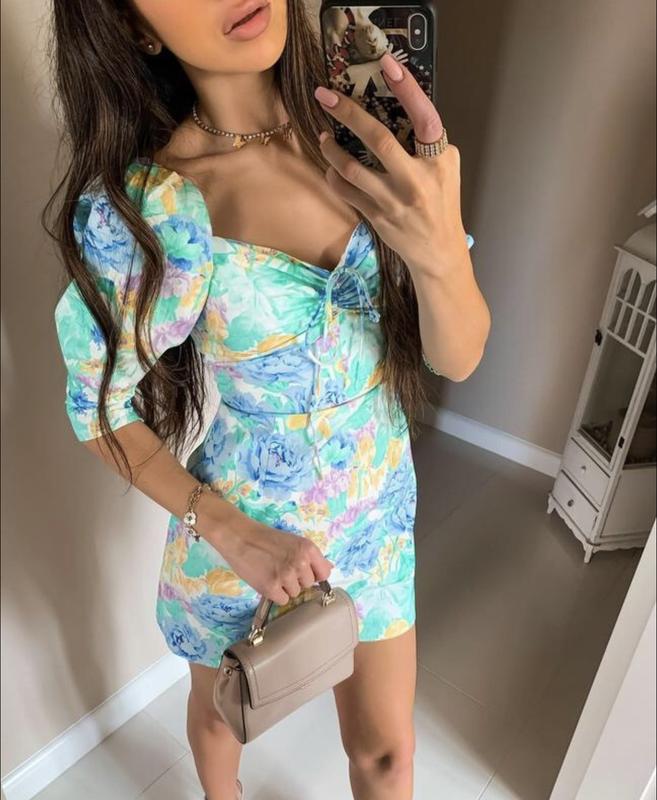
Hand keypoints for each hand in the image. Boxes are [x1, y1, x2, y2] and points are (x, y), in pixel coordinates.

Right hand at [212, 517, 334, 605]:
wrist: (239, 537)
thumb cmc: (265, 538)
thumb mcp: (293, 541)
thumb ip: (310, 556)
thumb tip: (328, 569)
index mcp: (308, 548)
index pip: (325, 573)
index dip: (315, 575)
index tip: (305, 574)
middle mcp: (300, 562)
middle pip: (309, 584)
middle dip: (297, 580)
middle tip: (281, 568)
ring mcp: (286, 576)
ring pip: (295, 593)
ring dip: (285, 587)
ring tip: (271, 572)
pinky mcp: (271, 587)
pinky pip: (282, 600)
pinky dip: (274, 594)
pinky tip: (266, 580)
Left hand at [314, 52, 469, 278]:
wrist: (438, 251)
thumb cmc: (442, 202)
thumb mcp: (447, 168)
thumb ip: (428, 142)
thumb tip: (399, 109)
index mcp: (438, 160)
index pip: (425, 117)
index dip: (408, 90)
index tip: (387, 64)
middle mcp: (416, 180)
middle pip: (378, 140)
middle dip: (348, 113)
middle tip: (325, 96)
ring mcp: (393, 201)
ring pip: (352, 168)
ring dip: (331, 149)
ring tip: (323, 136)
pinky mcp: (376, 216)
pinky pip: (346, 191)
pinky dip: (333, 176)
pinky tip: (331, 167)